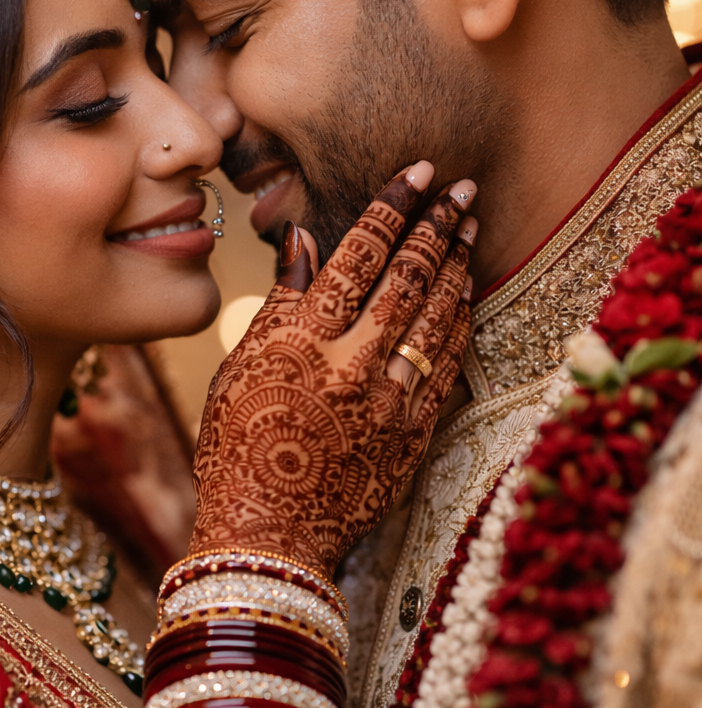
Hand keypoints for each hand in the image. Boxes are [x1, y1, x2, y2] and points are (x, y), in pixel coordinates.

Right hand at [189, 161, 475, 575]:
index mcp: (302, 342)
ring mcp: (388, 403)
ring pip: (437, 318)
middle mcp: (351, 366)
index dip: (392, 208)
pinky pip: (446, 369)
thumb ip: (278, 302)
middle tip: (462, 188)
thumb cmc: (237, 449)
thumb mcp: (241, 368)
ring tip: (470, 228)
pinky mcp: (412, 437)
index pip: (357, 256)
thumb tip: (301, 238)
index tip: (418, 173)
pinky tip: (466, 297)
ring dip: (457, 267)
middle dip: (438, 225)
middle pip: (408, 278)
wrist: (266, 534)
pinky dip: (459, 327)